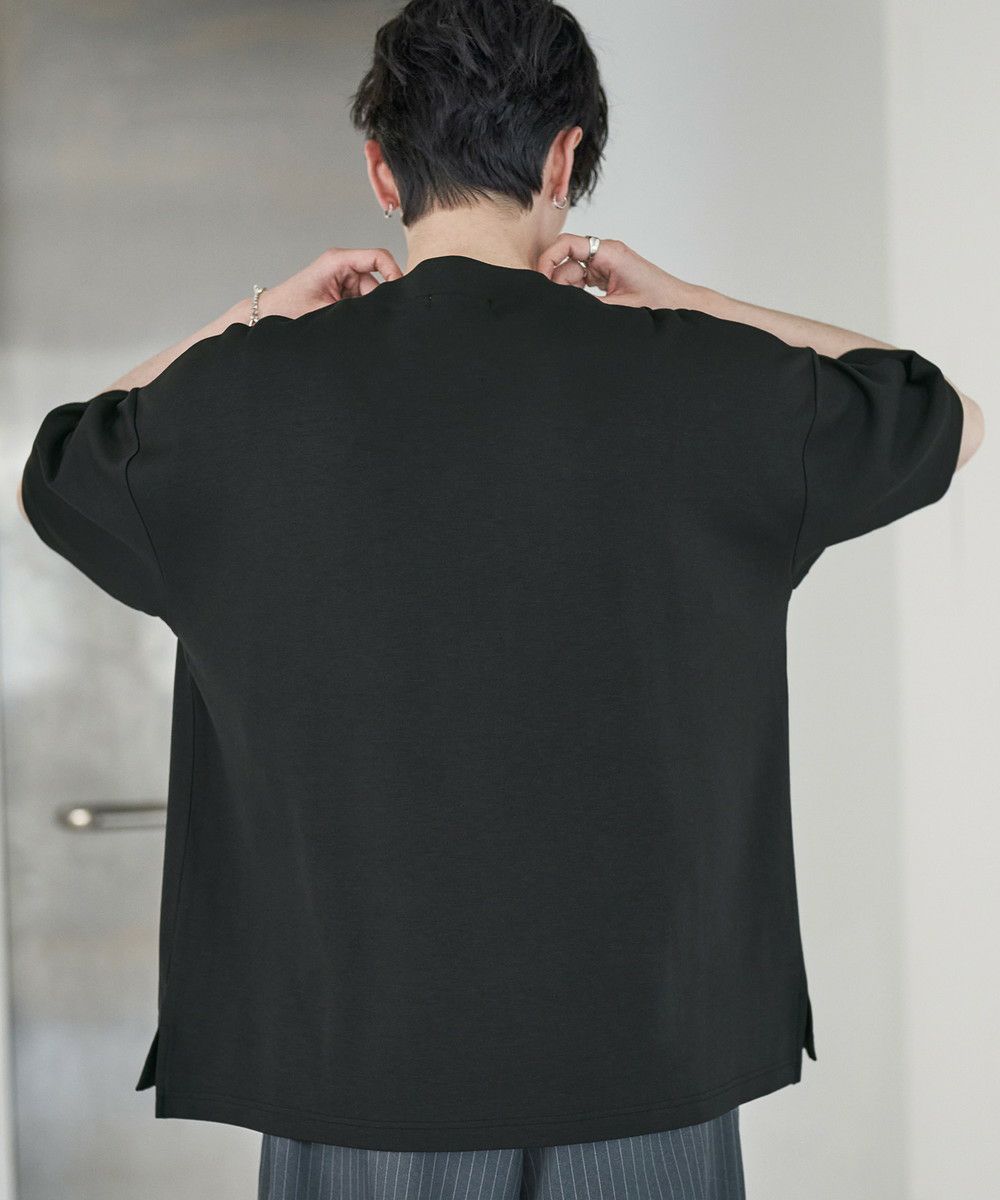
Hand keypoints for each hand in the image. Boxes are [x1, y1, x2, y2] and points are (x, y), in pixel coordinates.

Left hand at [257, 247, 403, 319]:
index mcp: (338, 261)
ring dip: (365, 313)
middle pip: (376, 283)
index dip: (394, 272)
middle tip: (369, 322)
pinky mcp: (342, 294)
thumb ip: (355, 311)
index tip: (400, 293)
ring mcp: (343, 281)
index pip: (378, 257)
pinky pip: (361, 304)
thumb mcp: (325, 311)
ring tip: (349, 326)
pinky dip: (359, 316)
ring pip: (370, 297)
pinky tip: (348, 326)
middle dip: (375, 304)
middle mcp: (343, 267)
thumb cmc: (290, 308)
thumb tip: (380, 317)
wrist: (269, 316)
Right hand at [536, 235, 707, 310]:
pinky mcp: (605, 275)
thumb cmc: (659, 302)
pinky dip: (576, 293)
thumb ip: (588, 306)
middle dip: (558, 281)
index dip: (548, 259)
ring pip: (571, 272)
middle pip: (565, 260)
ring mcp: (604, 264)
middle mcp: (605, 254)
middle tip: (561, 303)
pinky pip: (580, 280)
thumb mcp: (620, 308)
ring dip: (568, 290)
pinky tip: (582, 306)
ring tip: (579, 309)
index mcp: (609, 253)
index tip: (539, 279)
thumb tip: (561, 306)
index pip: (567, 244)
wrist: (680, 305)